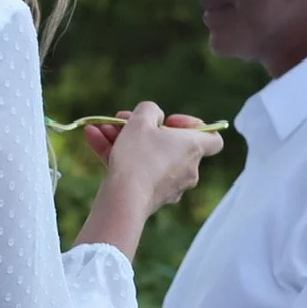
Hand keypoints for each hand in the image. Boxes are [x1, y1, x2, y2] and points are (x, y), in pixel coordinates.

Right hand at [91, 102, 223, 213]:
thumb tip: (153, 114)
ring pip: (148, 157)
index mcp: (194, 147)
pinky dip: (120, 158)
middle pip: (168, 144)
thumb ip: (149, 109)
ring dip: (124, 142)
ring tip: (98, 130)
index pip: (213, 138)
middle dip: (142, 131)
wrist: (125, 198)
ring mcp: (172, 185)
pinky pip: (138, 171)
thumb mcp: (141, 121)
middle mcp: (188, 168)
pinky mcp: (153, 196)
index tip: (169, 122)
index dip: (193, 125)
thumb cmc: (138, 156)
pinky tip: (94, 142)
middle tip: (121, 122)